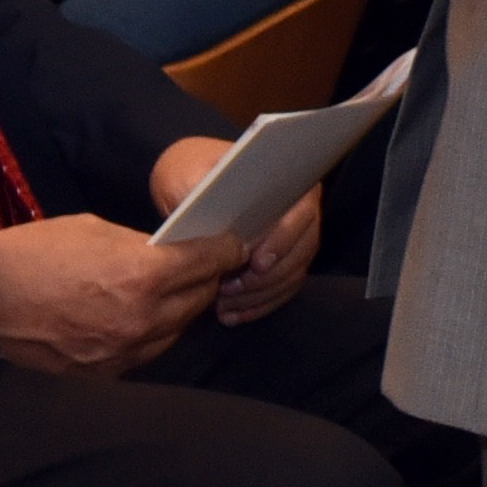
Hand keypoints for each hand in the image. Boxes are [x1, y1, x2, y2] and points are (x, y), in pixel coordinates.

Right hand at [0, 211, 245, 377]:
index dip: (226, 250)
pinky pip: (147, 352)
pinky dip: (153, 334)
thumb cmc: (37, 255)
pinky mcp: (106, 372)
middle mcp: (141, 319)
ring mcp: (124, 352)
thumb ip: (144, 246)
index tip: (233, 244)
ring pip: (177, 330)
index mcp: (141, 276)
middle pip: (199, 299)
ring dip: (181, 309)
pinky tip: (143, 317)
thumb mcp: (98, 231)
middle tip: (205, 265)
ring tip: (174, 291)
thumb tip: (175, 252)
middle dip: (206, 279)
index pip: (208, 263)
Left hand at [146, 140, 323, 322]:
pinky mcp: (283, 263)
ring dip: (259, 295)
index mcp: (286, 178)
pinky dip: (258, 306)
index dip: (283, 239)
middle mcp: (300, 209)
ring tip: (223, 304)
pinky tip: (230, 315)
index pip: (300, 211)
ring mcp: (295, 239)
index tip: (257, 264)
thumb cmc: (190, 172)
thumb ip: (197, 187)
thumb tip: (211, 208)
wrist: (190, 184)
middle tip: (228, 291)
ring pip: (292, 274)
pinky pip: (282, 290)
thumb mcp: (185, 172)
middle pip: (301, 250)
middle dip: (266, 278)